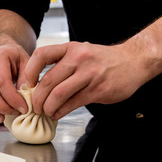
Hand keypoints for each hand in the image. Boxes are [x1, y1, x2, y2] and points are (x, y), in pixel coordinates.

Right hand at [0, 44, 29, 122]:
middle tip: (15, 112)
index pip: (1, 82)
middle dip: (1, 107)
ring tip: (2, 118)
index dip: (12, 99)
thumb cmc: (17, 59)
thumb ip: (27, 80)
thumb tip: (24, 98)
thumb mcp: (27, 64)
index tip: (23, 108)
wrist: (6, 53)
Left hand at [25, 41, 151, 119]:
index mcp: (71, 48)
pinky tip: (58, 114)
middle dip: (37, 98)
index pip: (41, 55)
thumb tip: (38, 84)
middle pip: (48, 80)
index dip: (30, 71)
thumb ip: (62, 63)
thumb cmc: (103, 60)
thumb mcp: (81, 52)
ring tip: (46, 112)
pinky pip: (72, 103)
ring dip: (48, 107)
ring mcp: (89, 74)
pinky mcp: (98, 89)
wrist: (134, 61)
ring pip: (58, 94)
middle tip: (35, 106)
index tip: (28, 83)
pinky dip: (61, 111)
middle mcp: (78, 59)